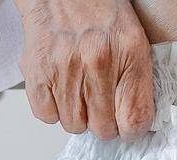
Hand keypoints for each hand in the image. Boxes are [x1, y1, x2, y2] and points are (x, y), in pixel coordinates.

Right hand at [16, 0, 153, 139]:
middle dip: (103, 122)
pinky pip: (47, 115)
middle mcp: (97, 61)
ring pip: (75, 125)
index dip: (131, 130)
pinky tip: (61, 89)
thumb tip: (135, 124)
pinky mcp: (38, 71)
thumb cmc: (98, 13)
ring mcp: (65, 67)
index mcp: (129, 52)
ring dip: (78, 115)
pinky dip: (53, 108)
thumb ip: (138, 81)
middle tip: (100, 104)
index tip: (126, 124)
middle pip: (104, 129)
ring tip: (79, 91)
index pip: (135, 119)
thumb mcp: (133, 39)